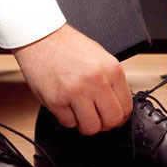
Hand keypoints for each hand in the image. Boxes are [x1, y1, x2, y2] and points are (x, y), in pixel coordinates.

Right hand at [13, 24, 131, 134]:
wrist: (40, 38)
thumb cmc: (66, 46)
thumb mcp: (99, 56)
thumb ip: (110, 80)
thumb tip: (116, 103)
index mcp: (111, 69)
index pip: (125, 107)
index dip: (119, 116)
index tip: (113, 116)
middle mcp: (96, 82)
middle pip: (111, 120)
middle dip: (105, 123)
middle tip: (97, 118)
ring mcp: (76, 93)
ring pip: (90, 127)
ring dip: (86, 124)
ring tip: (81, 114)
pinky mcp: (56, 101)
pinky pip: (68, 123)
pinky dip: (68, 119)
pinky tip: (66, 106)